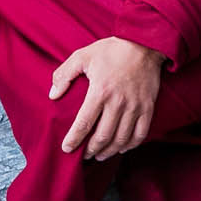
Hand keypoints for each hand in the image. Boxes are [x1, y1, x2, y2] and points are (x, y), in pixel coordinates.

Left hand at [49, 37, 163, 159]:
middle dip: (91, 150)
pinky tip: (121, 148)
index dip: (74, 139)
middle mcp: (118, 102)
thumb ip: (64, 75)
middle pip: (103, 136)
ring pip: (121, 139)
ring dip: (109, 151)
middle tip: (83, 156)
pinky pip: (140, 134)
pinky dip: (130, 145)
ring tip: (99, 155)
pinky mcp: (148, 108)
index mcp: (100, 91)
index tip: (67, 149)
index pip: (84, 123)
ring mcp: (135, 107)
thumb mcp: (82, 56)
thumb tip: (53, 95)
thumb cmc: (110, 50)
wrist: (143, 44)